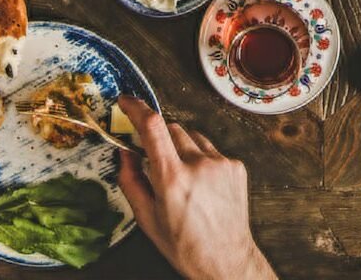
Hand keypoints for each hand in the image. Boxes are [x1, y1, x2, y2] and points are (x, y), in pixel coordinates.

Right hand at [116, 97, 274, 279]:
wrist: (226, 260)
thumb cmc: (183, 245)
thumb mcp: (147, 219)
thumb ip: (131, 181)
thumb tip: (124, 153)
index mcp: (173, 179)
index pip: (153, 127)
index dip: (137, 108)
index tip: (126, 101)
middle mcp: (199, 164)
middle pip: (172, 129)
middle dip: (159, 138)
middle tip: (155, 161)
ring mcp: (221, 162)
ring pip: (193, 137)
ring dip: (181, 148)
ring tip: (182, 180)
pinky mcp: (236, 165)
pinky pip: (212, 150)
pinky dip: (201, 159)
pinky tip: (202, 185)